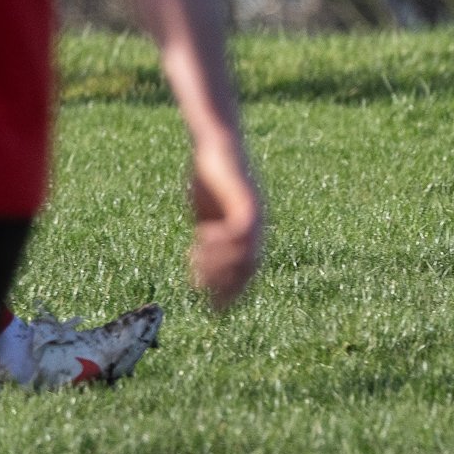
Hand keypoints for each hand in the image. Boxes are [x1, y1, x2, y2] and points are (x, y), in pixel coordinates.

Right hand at [188, 143, 263, 310]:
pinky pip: (241, 229)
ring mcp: (253, 212)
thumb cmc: (211, 177)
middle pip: (249, 267)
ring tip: (196, 266)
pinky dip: (224, 241)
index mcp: (248, 231)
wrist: (217, 144)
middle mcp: (256, 225)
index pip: (246, 271)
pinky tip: (203, 238)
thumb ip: (208, 236)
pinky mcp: (247, 199)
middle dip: (227, 286)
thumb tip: (199, 263)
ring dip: (220, 265)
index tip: (215, 310)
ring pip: (246, 252)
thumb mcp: (207, 213)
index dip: (232, 292)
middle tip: (203, 293)